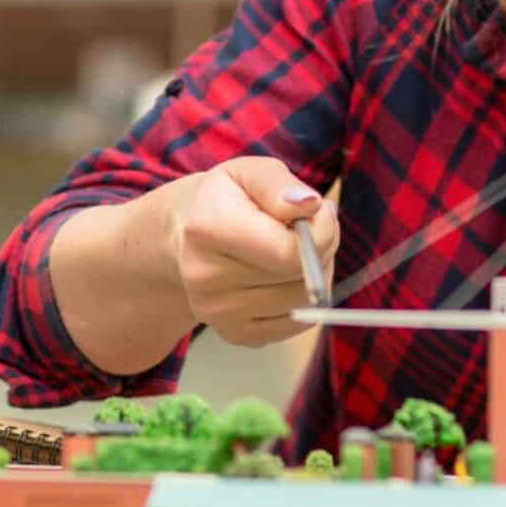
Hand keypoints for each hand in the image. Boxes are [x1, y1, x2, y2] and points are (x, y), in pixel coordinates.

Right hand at [162, 158, 338, 346]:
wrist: (184, 236)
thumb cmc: (226, 199)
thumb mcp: (248, 172)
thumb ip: (279, 185)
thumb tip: (310, 206)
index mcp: (208, 229)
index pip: (290, 253)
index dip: (321, 232)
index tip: (315, 212)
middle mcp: (205, 278)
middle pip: (302, 281)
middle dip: (320, 252)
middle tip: (304, 229)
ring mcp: (216, 312)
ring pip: (304, 305)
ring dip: (314, 277)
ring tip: (292, 250)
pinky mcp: (232, 334)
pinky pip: (294, 325)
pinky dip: (301, 301)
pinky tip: (281, 277)